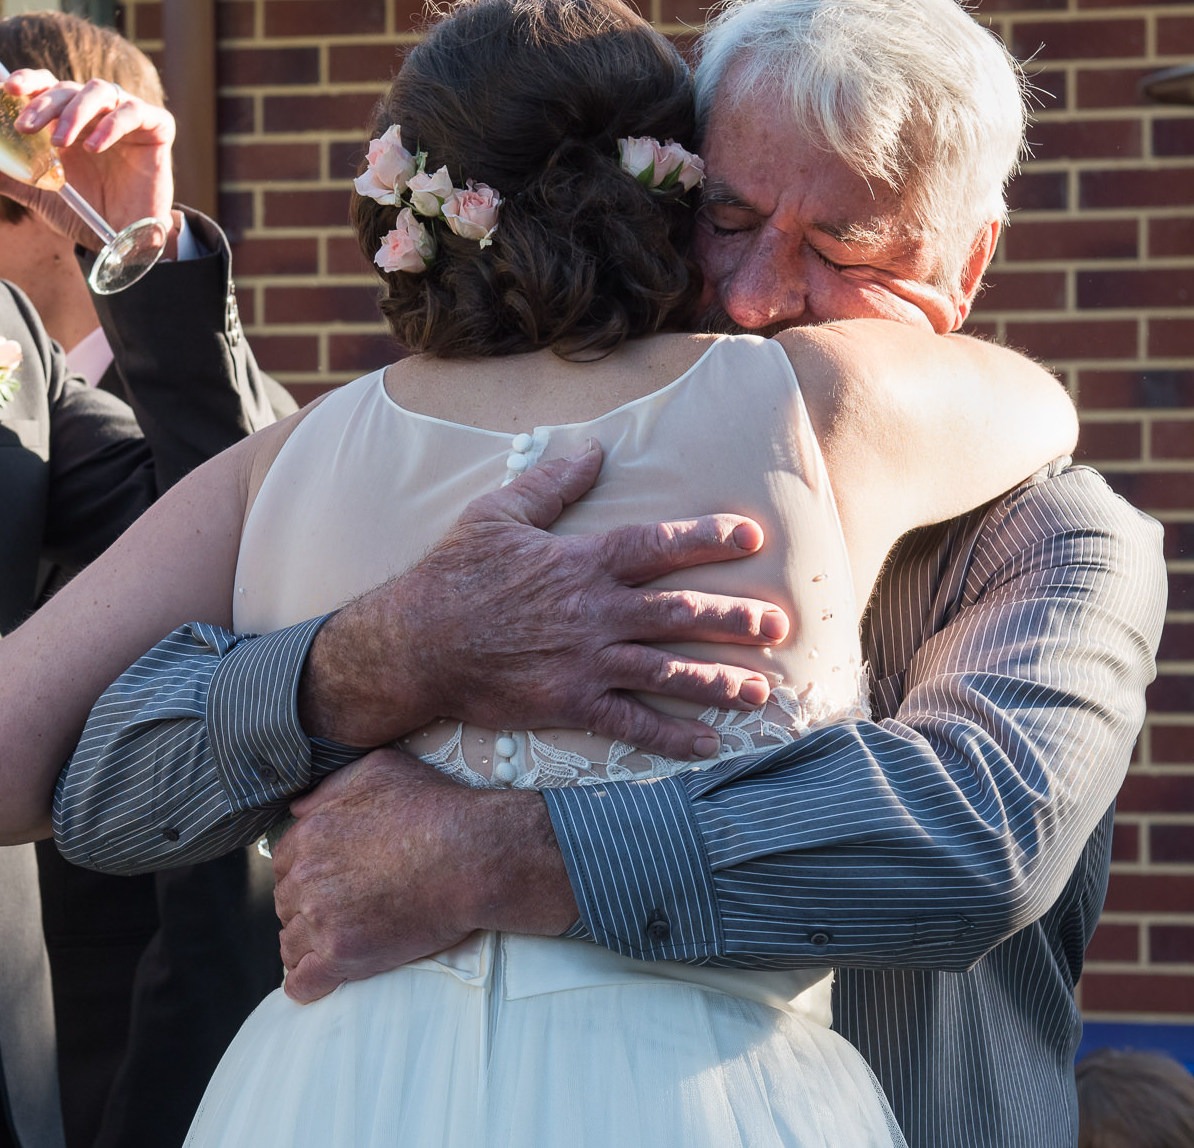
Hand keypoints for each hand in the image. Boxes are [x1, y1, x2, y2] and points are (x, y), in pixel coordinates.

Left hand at [0, 70, 178, 253]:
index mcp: (65, 120)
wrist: (125, 241)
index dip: (28, 80)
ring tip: (60, 143)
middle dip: (44, 102)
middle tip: (26, 125)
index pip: (45, 86)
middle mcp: (94, 112)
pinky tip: (95, 144)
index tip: (8, 89)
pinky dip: (112, 123)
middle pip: (67, 87)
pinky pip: (134, 111)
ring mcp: (125, 117)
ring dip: (75, 112)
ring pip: (99, 90)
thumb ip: (2, 174)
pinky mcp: (156, 128)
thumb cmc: (83, 211)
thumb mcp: (36, 194)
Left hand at [273, 751, 573, 1002]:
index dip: (302, 874)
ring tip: (328, 947)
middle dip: (304, 908)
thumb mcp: (377, 771)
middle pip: (285, 902)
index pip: (282, 863)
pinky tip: (316, 982)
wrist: (470, 857)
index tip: (322, 883)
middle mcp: (306, 877)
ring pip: (290, 942)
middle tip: (334, 914)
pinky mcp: (343, 955)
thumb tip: (299, 808)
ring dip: (305, 944)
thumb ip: (330, 789)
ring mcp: (322, 919)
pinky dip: (305, 984)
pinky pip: (303, 982)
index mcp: (309, 834)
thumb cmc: (433, 808)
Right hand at [302, 441, 790, 760]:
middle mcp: (594, 612)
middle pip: (680, 613)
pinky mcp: (569, 703)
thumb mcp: (498, 514)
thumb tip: (594, 448)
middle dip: (735, 619)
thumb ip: (552, 483)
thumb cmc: (454, 574)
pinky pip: (631, 724)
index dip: (708, 537)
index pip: (659, 545)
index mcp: (581, 561)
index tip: (751, 536)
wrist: (415, 642)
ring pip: (668, 671)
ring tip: (760, 690)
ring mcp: (585, 661)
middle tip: (778, 625)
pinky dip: (672, 738)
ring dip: (719, 682)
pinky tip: (708, 747)